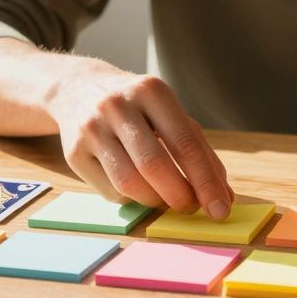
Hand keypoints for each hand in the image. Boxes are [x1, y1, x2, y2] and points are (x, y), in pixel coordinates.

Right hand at [45, 63, 233, 218]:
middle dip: (180, 196)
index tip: (221, 209)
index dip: (205, 181)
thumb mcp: (169, 113)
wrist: (77, 88)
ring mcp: (92, 128)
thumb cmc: (138, 107)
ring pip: (129, 182)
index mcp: (152, 91)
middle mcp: (118, 106)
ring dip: (156, 201)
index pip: (184, 143)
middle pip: (154, 165)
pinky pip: (110, 190)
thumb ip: (199, 150)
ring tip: (166, 200)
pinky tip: (137, 189)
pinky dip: (132, 199)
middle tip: (191, 208)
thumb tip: (224, 195)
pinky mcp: (73, 151)